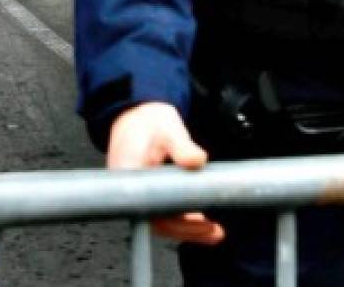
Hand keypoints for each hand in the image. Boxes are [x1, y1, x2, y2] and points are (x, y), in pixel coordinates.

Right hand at [107, 102, 224, 244]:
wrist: (136, 113)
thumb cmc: (147, 121)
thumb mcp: (168, 129)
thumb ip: (182, 146)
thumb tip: (197, 161)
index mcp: (130, 175)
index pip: (152, 210)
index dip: (177, 223)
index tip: (200, 222)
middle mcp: (130, 189)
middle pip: (157, 220)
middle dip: (186, 229)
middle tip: (213, 230)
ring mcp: (138, 192)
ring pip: (160, 218)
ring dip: (186, 226)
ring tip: (211, 230)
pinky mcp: (146, 192)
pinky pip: (162, 211)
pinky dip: (181, 217)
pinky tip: (198, 219)